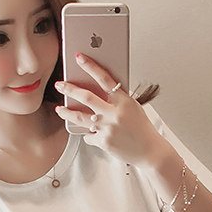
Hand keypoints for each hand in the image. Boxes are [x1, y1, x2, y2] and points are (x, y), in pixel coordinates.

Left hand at [53, 53, 167, 167]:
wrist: (151, 152)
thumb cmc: (143, 130)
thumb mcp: (134, 109)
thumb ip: (118, 100)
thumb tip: (98, 93)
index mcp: (125, 101)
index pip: (105, 78)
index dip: (90, 66)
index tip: (79, 58)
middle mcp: (115, 113)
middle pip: (86, 97)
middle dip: (70, 89)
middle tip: (60, 85)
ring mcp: (108, 128)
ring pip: (80, 117)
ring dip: (67, 112)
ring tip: (60, 109)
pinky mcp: (104, 142)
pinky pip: (89, 136)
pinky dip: (89, 135)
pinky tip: (92, 134)